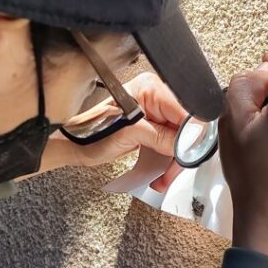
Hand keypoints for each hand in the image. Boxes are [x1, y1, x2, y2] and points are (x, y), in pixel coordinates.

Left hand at [66, 71, 187, 189]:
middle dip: (180, 154)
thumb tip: (187, 144)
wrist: (77, 144)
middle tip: (172, 173)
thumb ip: (162, 137)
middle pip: (185, 129)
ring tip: (163, 179)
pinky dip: (167, 162)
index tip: (187, 157)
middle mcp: (156, 97)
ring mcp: (155, 114)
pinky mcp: (153, 128)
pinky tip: (161, 174)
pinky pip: (169, 145)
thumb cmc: (93, 132)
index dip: (190, 136)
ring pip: (179, 140)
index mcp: (151, 88)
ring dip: (173, 163)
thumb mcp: (131, 134)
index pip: (186, 112)